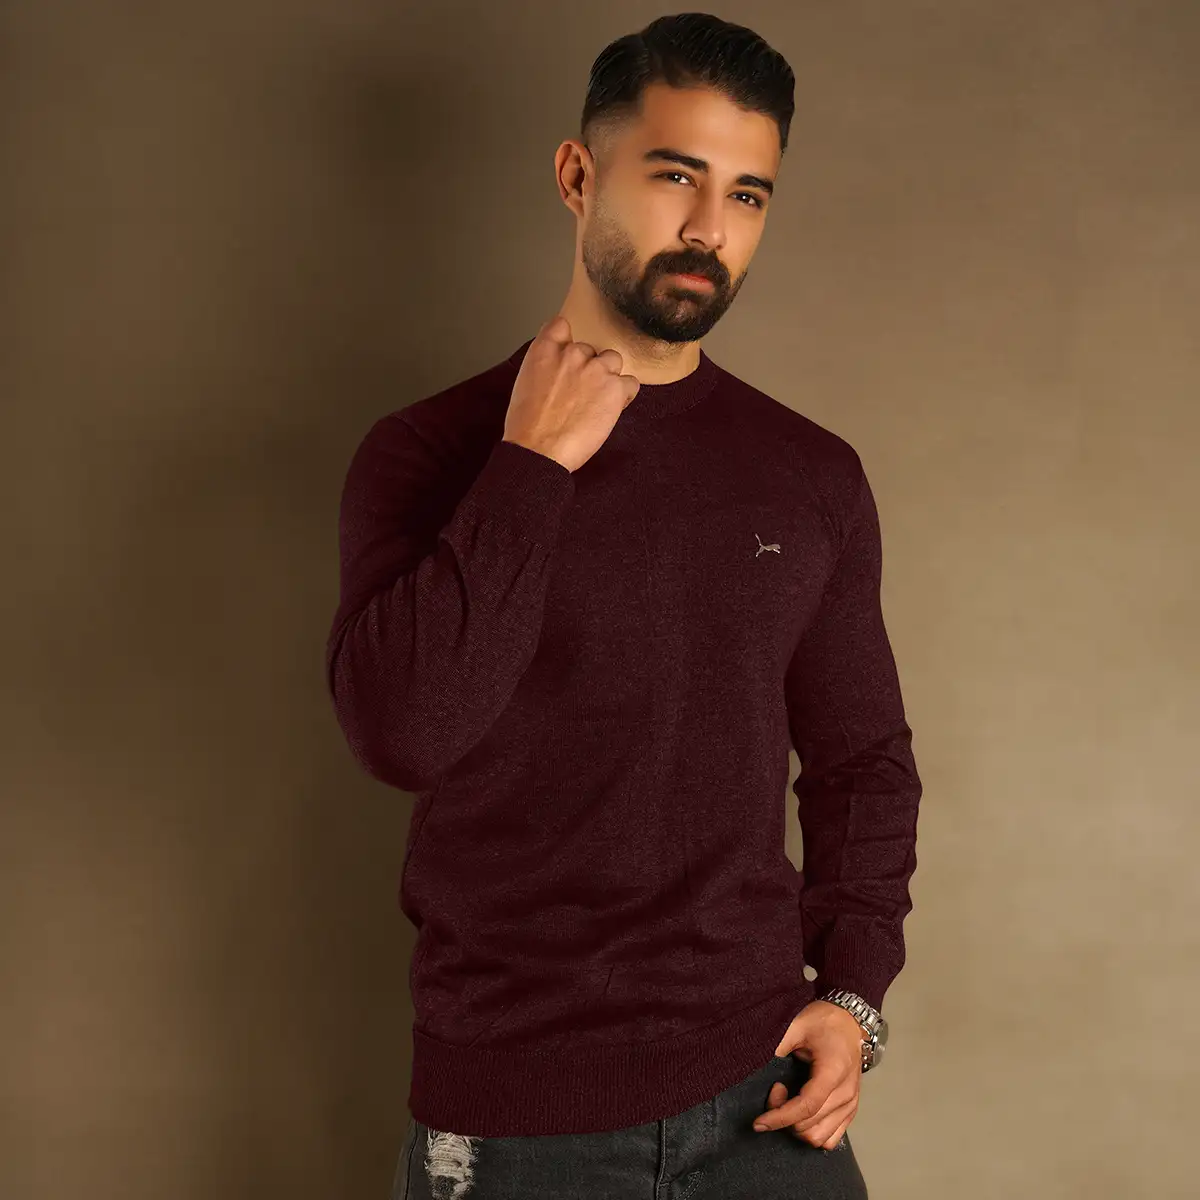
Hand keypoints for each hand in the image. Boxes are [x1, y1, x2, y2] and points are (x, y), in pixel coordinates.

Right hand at [503, 314, 640, 472]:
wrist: (538, 451)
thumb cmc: (526, 426)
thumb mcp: (524, 384)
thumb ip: (544, 367)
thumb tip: (558, 372)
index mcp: (544, 349)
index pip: (561, 325)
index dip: (566, 342)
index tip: (568, 358)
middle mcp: (572, 354)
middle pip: (589, 349)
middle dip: (587, 367)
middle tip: (580, 393)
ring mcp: (596, 369)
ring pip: (613, 360)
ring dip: (608, 376)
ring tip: (598, 400)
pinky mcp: (615, 389)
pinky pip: (631, 383)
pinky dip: (625, 395)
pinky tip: (611, 409)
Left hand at [751, 1000, 864, 1148]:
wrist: (847, 1021)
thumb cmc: (823, 1022)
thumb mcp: (797, 1024)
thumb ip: (778, 1042)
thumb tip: (755, 1061)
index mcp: (834, 1071)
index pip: (806, 1106)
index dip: (780, 1117)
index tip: (759, 1122)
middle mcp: (846, 1092)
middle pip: (809, 1125)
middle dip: (783, 1115)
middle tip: (776, 1088)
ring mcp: (850, 1104)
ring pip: (818, 1138)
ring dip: (796, 1126)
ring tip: (788, 1098)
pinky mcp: (850, 1111)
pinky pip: (830, 1139)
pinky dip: (810, 1131)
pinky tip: (800, 1111)